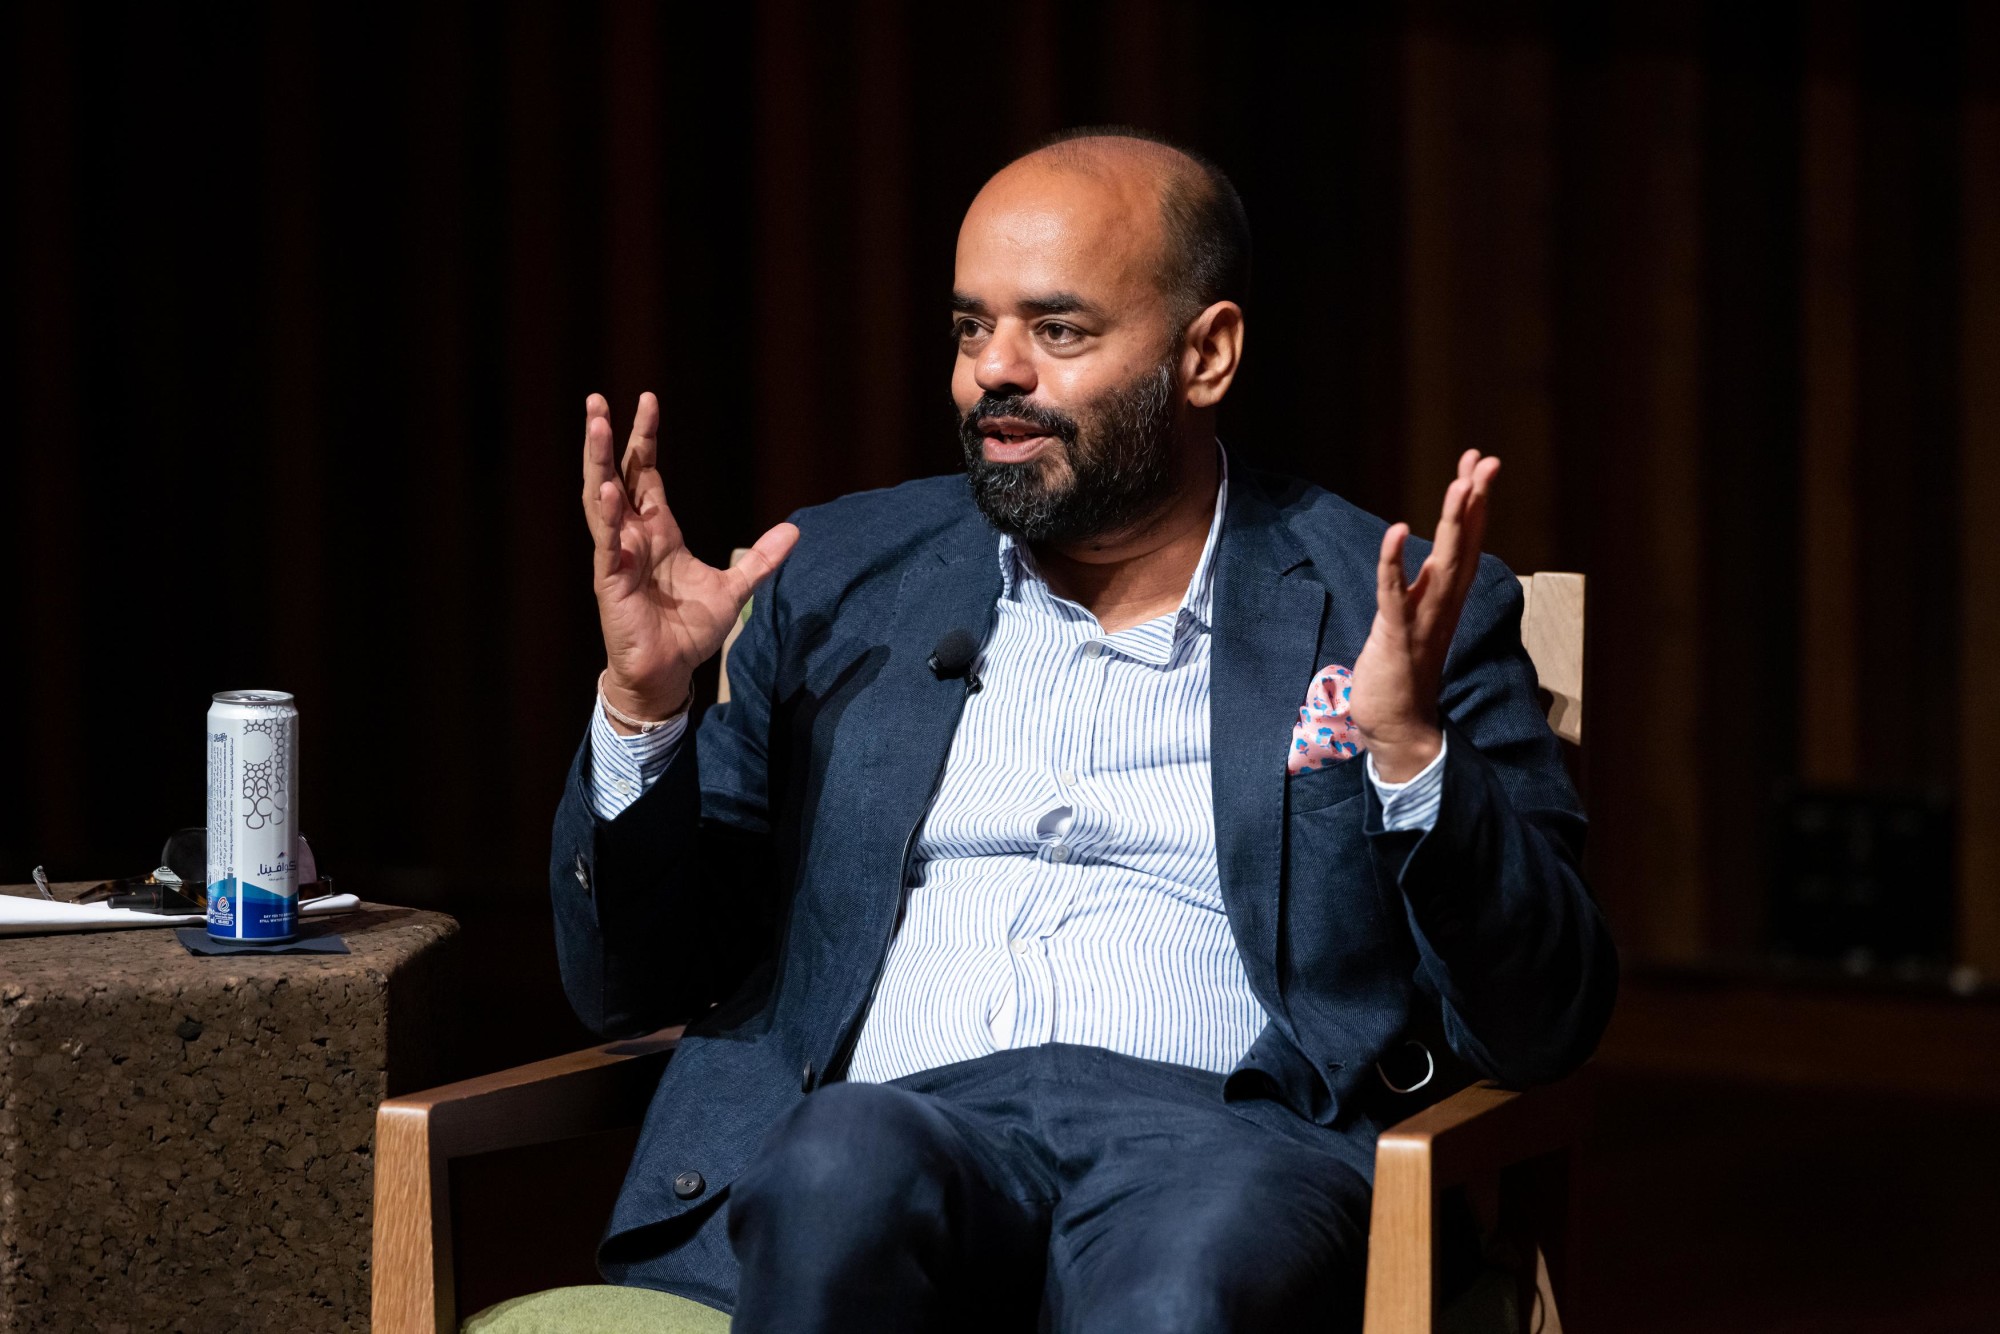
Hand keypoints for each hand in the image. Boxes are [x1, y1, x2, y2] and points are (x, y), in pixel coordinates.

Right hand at [583, 392, 797, 729]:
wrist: (669, 673)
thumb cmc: (690, 632)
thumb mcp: (735, 588)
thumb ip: (761, 558)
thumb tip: (796, 529)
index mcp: (658, 531)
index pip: (645, 473)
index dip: (644, 438)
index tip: (646, 400)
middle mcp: (632, 536)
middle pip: (616, 475)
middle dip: (608, 439)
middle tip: (598, 400)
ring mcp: (618, 555)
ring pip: (601, 499)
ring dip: (598, 463)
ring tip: (596, 427)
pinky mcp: (611, 580)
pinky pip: (608, 542)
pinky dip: (607, 516)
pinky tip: (608, 489)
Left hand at [1348, 449, 1500, 781]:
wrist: (1398, 729)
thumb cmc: (1401, 675)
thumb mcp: (1413, 621)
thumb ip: (1421, 590)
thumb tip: (1425, 560)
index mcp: (1446, 600)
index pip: (1467, 543)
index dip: (1474, 504)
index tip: (1477, 465)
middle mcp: (1443, 606)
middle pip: (1465, 545)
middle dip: (1474, 501)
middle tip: (1485, 460)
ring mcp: (1424, 621)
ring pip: (1443, 564)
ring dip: (1452, 523)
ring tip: (1460, 483)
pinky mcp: (1397, 637)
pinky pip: (1396, 594)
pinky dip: (1395, 562)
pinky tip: (1398, 531)